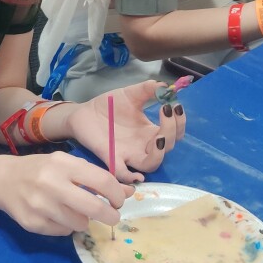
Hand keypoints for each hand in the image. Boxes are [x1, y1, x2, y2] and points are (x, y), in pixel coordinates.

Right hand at [0, 151, 131, 235]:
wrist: (2, 180)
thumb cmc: (41, 170)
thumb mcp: (67, 165)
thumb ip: (96, 177)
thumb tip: (130, 191)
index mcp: (62, 164)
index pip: (102, 181)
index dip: (117, 194)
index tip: (119, 201)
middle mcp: (50, 184)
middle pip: (94, 208)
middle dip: (110, 215)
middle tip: (112, 216)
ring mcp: (39, 206)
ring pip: (79, 223)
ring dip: (84, 220)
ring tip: (75, 211)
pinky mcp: (32, 223)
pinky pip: (63, 231)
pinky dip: (66, 226)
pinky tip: (56, 215)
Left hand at [66, 80, 185, 181]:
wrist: (83, 112)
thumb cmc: (108, 106)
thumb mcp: (130, 94)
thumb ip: (147, 89)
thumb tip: (166, 86)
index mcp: (150, 131)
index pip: (175, 133)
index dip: (179, 122)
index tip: (175, 105)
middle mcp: (143, 145)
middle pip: (167, 148)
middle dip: (172, 131)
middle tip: (167, 112)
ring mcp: (128, 154)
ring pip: (151, 164)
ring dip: (159, 154)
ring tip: (159, 138)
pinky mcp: (111, 157)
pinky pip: (123, 173)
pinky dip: (130, 176)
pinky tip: (137, 174)